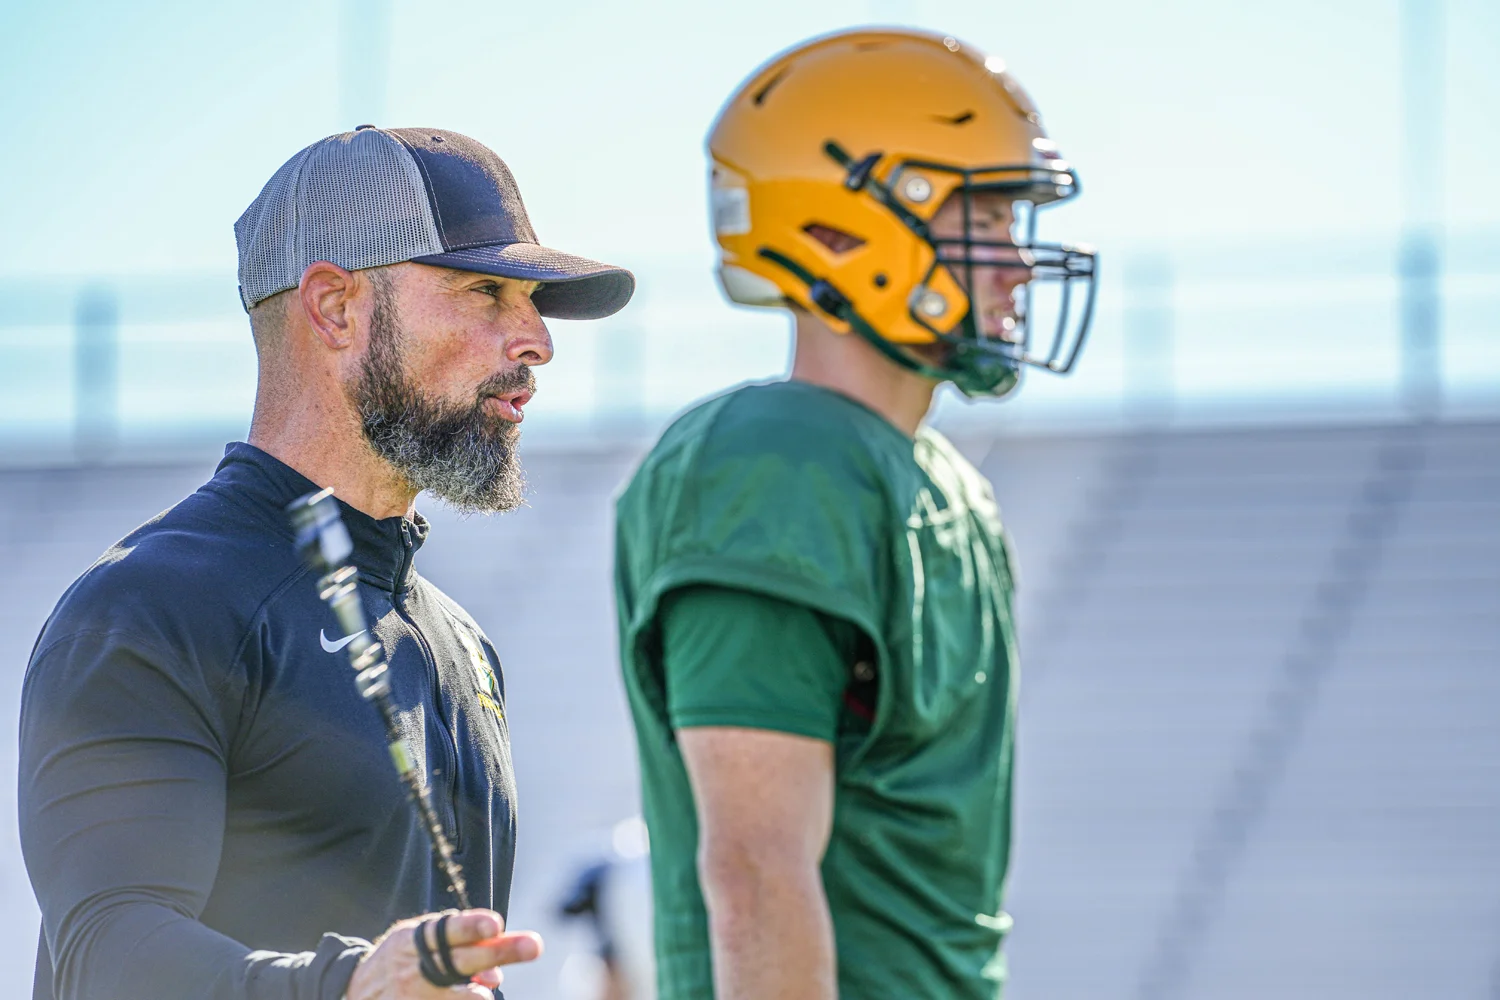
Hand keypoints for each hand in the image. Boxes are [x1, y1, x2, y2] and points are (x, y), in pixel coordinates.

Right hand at [346, 908, 543, 998]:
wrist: (355, 990)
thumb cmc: (401, 960)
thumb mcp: (419, 941)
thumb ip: (457, 945)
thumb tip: (496, 971)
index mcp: (413, 940)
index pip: (447, 930)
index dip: (471, 926)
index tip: (496, 924)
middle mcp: (412, 968)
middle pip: (461, 959)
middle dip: (498, 952)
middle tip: (533, 946)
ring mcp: (410, 996)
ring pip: (454, 994)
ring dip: (477, 993)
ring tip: (485, 993)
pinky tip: (477, 997)